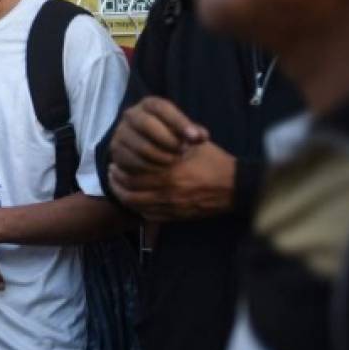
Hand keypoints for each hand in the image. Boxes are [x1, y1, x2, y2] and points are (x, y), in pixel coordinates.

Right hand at [109, 97, 208, 174]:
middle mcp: (131, 114)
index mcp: (149, 104)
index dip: (180, 122)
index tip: (197, 138)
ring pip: (141, 146)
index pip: (163, 108)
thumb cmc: (171, 136)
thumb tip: (201, 137)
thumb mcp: (184, 131)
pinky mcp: (116, 150)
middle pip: (147, 125)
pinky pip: (133, 161)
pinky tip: (161, 168)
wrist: (148, 147)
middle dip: (169, 141)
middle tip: (183, 152)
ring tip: (174, 160)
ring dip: (161, 156)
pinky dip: (150, 167)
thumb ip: (194, 133)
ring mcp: (121, 132)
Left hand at [109, 141, 235, 220]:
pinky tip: (134, 200)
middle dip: (117, 181)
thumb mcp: (195, 144)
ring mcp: (171, 206)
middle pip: (130, 189)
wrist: (236, 188)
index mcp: (169, 171)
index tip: (115, 163)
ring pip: (135, 204)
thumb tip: (154, 133)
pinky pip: (148, 215)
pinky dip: (136, 208)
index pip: (133, 172)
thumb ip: (174, 139)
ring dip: (123, 195)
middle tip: (112, 174)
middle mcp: (167, 190)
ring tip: (118, 187)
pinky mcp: (176, 216)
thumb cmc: (215, 163)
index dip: (120, 168)